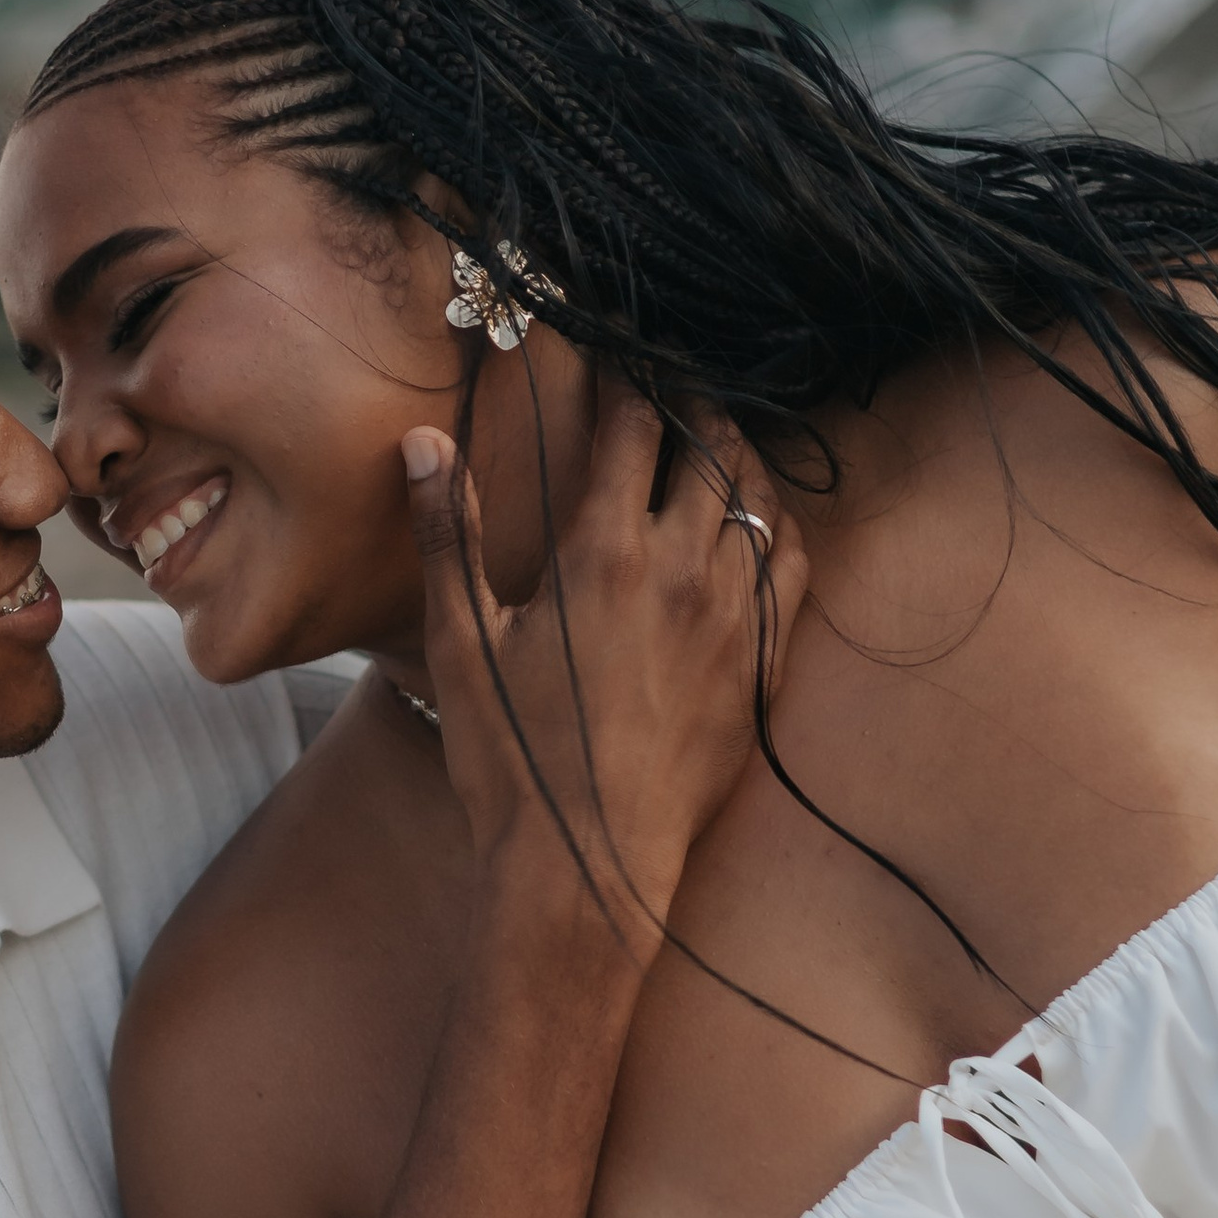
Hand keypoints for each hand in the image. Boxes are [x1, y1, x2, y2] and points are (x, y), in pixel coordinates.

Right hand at [404, 390, 803, 924]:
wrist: (587, 867)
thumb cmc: (513, 761)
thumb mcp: (461, 643)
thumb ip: (448, 534)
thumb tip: (422, 443)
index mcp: (604, 554)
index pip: (629, 427)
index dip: (626, 376)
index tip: (618, 349)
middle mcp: (684, 571)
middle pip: (709, 448)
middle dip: (690, 403)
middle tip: (673, 382)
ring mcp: (735, 618)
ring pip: (758, 499)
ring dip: (739, 453)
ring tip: (719, 433)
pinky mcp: (762, 665)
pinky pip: (794, 567)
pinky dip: (778, 523)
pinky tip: (761, 517)